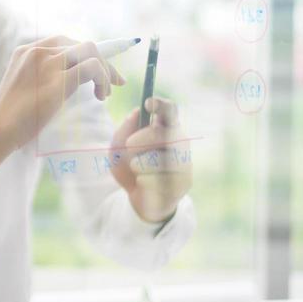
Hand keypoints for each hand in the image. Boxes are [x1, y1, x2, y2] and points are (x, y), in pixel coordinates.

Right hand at [0, 37, 124, 151]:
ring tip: (104, 93)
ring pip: (90, 51)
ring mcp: (46, 63)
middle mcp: (36, 51)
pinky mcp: (57, 80)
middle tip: (112, 84)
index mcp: (26, 50)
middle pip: (81, 44)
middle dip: (103, 62)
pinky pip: (92, 67)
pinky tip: (100, 96)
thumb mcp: (25, 87)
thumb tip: (70, 79)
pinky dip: (103, 79)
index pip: (65, 42)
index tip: (102, 69)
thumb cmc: (10, 117)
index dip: (87, 54)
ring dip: (105, 70)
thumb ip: (42, 76)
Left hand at [109, 96, 191, 223]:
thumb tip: (136, 113)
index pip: (170, 111)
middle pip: (165, 132)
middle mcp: (179, 142)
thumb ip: (124, 130)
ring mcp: (185, 161)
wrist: (138, 197)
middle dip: (143, 137)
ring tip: (137, 169)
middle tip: (129, 145)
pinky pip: (162, 180)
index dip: (161, 105)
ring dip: (140, 164)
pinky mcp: (185, 182)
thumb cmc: (129, 167)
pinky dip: (144, 181)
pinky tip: (143, 183)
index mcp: (164, 128)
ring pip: (162, 159)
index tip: (148, 104)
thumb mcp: (118, 149)